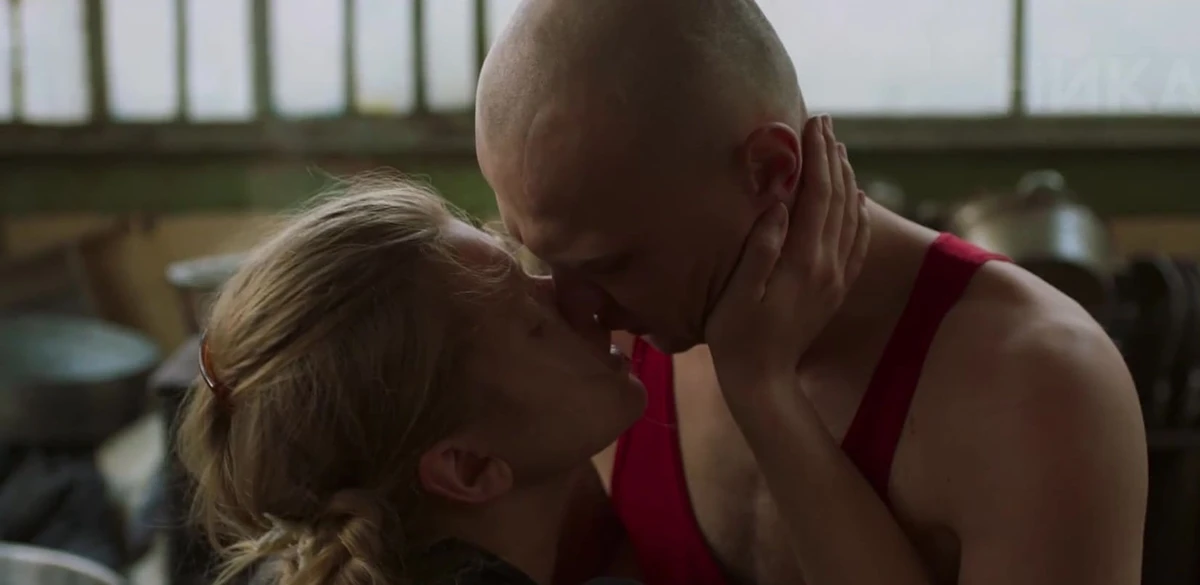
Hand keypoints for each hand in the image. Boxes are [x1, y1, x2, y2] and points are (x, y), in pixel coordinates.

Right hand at [705, 116, 869, 395]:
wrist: (763, 381)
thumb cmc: (737, 336)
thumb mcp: (737, 294)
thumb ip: (759, 250)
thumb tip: (779, 207)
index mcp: (803, 261)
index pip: (816, 195)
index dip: (816, 156)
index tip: (812, 123)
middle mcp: (828, 265)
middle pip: (838, 198)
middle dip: (832, 157)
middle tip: (825, 123)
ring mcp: (835, 278)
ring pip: (851, 216)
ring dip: (846, 178)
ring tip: (838, 149)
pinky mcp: (835, 289)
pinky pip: (856, 243)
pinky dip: (858, 214)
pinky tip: (856, 199)